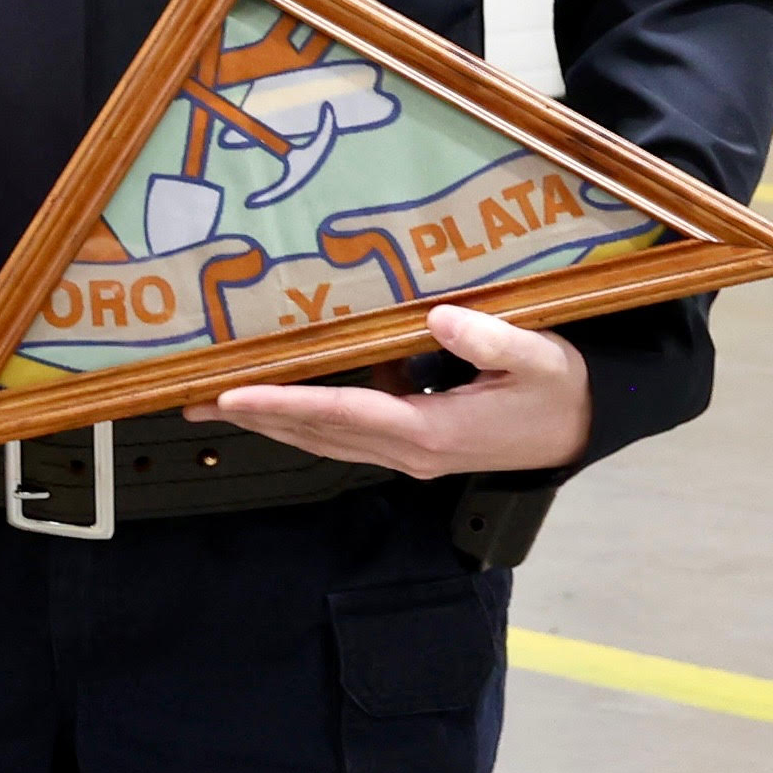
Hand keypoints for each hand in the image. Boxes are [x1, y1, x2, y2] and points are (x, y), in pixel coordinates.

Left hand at [207, 301, 586, 477]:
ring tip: (212, 405)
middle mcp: (411, 450)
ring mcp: (409, 454)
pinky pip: (344, 435)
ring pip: (323, 439)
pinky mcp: (412, 447)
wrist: (581, 429)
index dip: (285, 404)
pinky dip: (302, 419)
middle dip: (253, 417)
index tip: (232, 395)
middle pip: (317, 433)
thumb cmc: (561, 387)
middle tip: (190, 402)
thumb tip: (437, 318)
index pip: (343, 415)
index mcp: (434, 430)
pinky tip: (274, 401)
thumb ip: (492, 338)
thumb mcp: (541, 357)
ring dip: (268, 422)